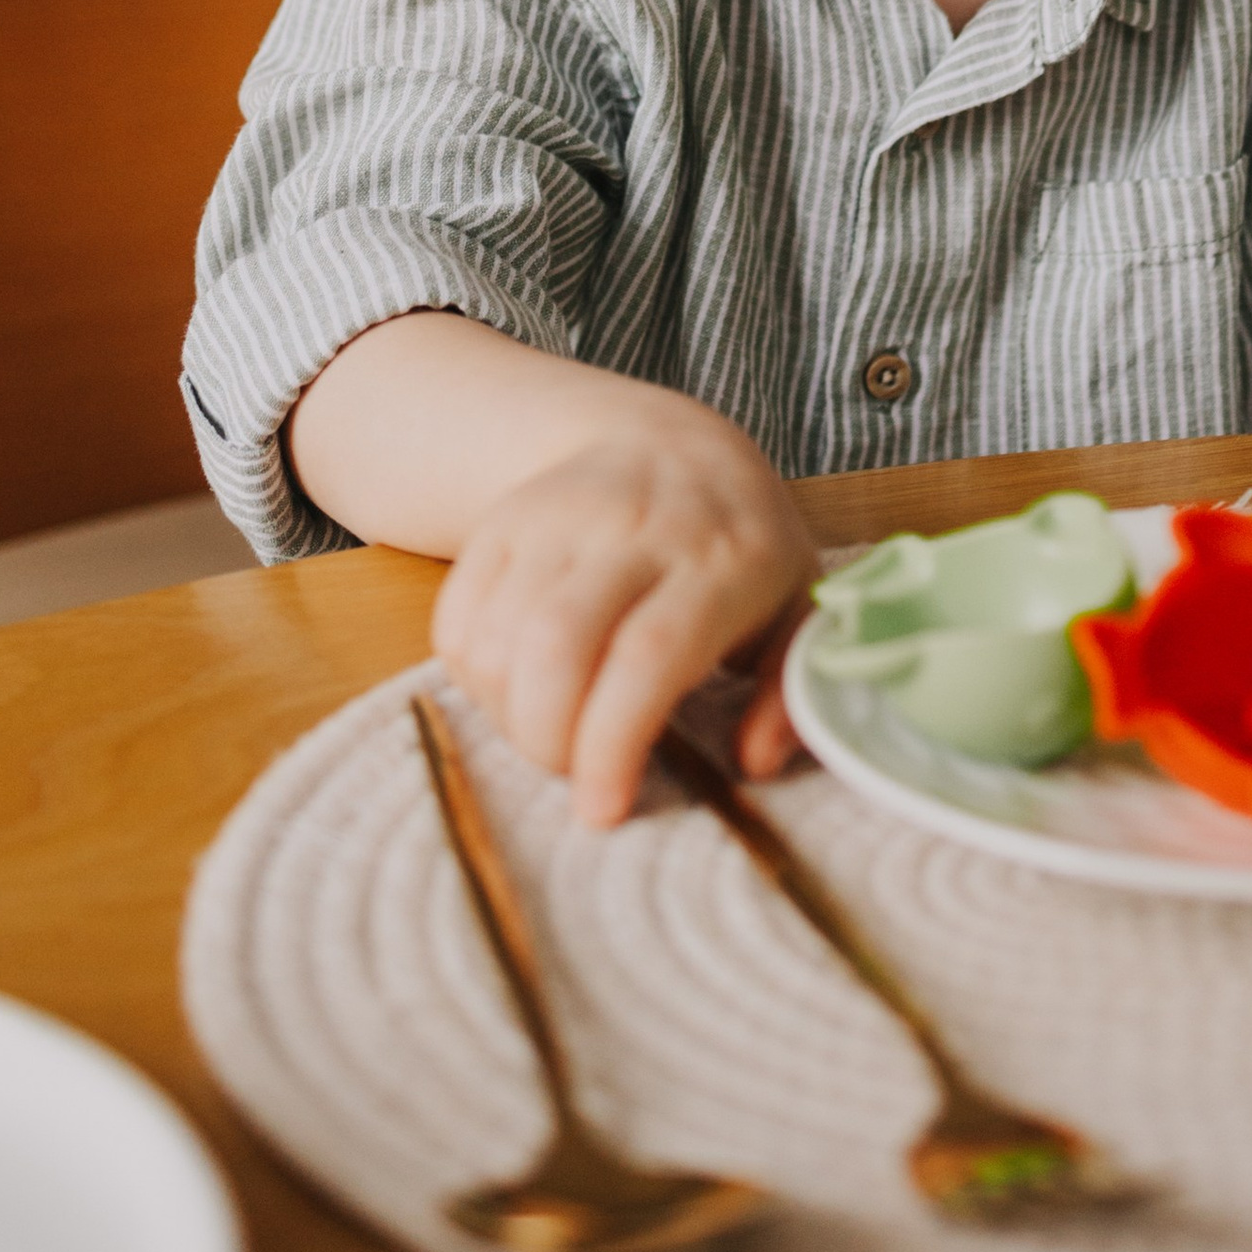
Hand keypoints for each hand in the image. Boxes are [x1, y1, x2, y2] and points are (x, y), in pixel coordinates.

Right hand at [431, 377, 817, 823]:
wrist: (667, 441)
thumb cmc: (740, 544)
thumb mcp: (796, 606)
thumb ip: (786, 689)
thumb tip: (755, 762)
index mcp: (718, 558)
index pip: (648, 655)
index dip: (612, 742)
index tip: (602, 811)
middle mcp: (632, 530)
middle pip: (558, 647)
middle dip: (547, 741)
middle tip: (574, 773)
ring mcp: (557, 519)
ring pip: (496, 639)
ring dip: (508, 716)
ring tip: (552, 727)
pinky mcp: (500, 523)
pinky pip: (455, 622)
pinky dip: (472, 681)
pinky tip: (518, 687)